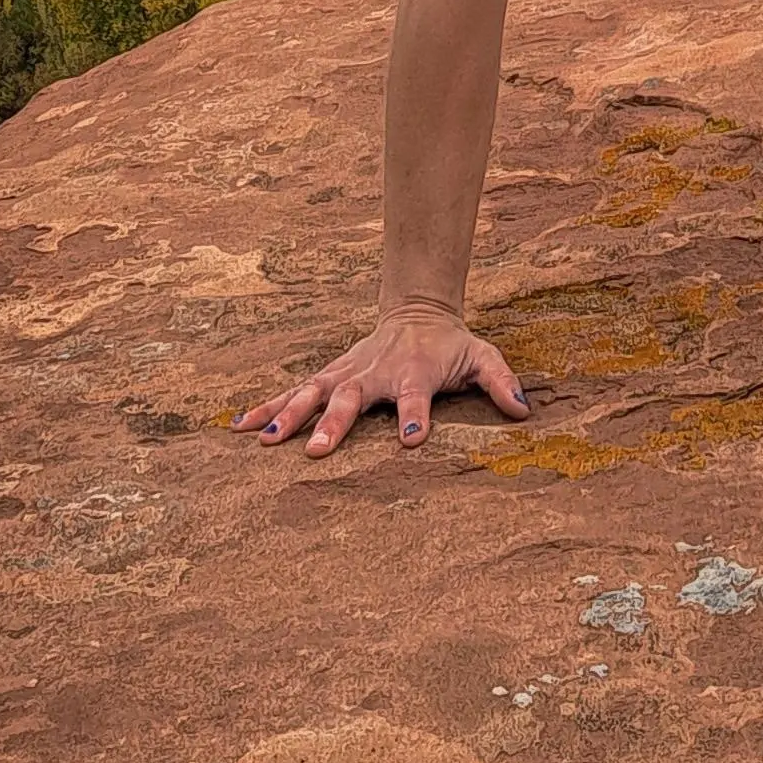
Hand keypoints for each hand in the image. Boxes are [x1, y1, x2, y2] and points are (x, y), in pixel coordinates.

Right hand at [237, 301, 531, 459]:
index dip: (416, 417)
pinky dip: (265, 406)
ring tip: (264, 441)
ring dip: (288, 415)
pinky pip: (292, 392)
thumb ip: (501, 381)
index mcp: (414, 373)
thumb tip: (523, 411)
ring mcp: (346, 374)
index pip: (417, 398)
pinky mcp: (328, 376)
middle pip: (352, 399)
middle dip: (335, 423)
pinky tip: (239, 427)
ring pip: (312, 393)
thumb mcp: (482, 356)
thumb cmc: (450, 346)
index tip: (412, 440)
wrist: (416, 312)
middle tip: (316, 450)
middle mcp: (375, 374)